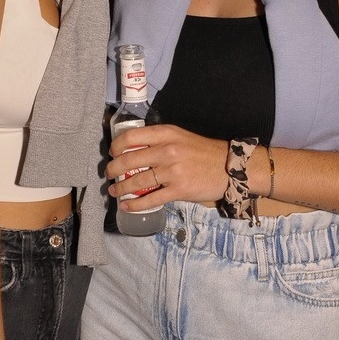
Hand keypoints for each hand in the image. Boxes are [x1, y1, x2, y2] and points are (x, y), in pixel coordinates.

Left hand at [107, 124, 228, 210]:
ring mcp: (172, 171)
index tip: (112, 153)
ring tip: (114, 191)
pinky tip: (126, 206)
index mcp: (166, 134)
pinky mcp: (178, 190)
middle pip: (129, 160)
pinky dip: (135, 204)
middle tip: (109, 174)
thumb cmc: (204, 152)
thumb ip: (160, 140)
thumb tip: (134, 150)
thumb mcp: (180, 137)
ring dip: (120, 188)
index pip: (131, 137)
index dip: (116, 146)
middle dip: (113, 169)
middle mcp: (167, 150)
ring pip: (136, 181)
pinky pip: (150, 199)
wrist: (229, 167)